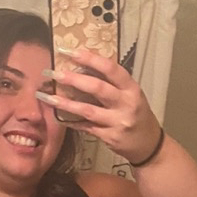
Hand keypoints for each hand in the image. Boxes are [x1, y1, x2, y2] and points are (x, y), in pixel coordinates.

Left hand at [38, 47, 161, 164]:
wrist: (148, 144)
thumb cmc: (136, 113)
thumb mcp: (131, 94)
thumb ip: (112, 83)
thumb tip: (82, 68)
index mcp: (131, 88)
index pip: (110, 69)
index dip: (90, 59)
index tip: (70, 51)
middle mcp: (126, 104)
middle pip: (97, 88)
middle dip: (73, 79)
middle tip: (53, 73)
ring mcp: (118, 122)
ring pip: (88, 110)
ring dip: (66, 103)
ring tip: (47, 97)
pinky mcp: (109, 137)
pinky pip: (86, 127)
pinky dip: (71, 121)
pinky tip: (58, 116)